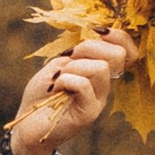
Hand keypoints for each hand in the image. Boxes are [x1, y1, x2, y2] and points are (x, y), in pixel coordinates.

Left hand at [8, 30, 131, 154]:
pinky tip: (54, 88)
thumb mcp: (60, 63)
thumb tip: (98, 36)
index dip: (119, 36)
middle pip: (117, 55)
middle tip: (69, 58)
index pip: (128, 51)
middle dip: (90, 47)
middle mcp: (105, 86)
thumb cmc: (42, 92)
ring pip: (100, 68)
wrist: (26, 123)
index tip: (96, 31)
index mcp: (101, 72)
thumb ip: (80, 52)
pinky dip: (65, 80)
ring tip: (57, 79)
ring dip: (73, 67)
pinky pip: (84, 85)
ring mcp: (99, 101)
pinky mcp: (89, 113)